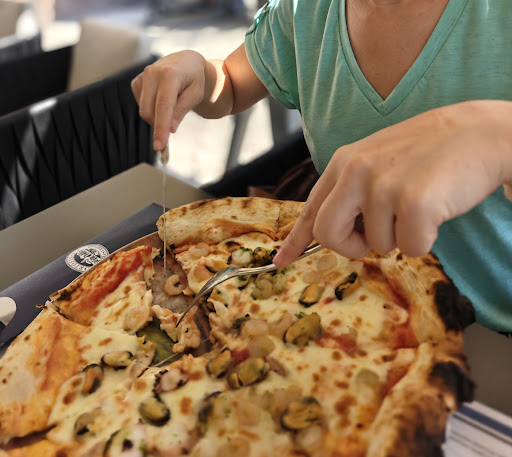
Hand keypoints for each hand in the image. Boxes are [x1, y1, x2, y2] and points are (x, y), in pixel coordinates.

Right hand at [131, 51, 206, 150]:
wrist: (186, 63)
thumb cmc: (194, 79)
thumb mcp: (196, 94)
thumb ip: (182, 110)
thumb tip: (169, 128)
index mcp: (169, 74)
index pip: (163, 106)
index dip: (160, 128)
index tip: (159, 146)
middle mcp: (151, 73)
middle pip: (149, 112)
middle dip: (160, 124)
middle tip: (174, 123)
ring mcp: (141, 76)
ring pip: (144, 111)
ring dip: (157, 116)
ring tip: (172, 103)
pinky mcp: (136, 82)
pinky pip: (141, 105)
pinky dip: (152, 109)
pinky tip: (162, 99)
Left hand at [273, 100, 511, 266]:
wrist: (480, 132)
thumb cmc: (429, 151)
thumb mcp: (377, 160)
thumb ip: (350, 190)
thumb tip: (331, 230)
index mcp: (344, 162)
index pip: (311, 208)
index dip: (295, 240)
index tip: (280, 261)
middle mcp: (356, 172)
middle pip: (328, 235)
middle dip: (351, 246)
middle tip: (376, 234)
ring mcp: (383, 186)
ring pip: (377, 246)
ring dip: (400, 235)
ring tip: (419, 202)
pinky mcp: (413, 203)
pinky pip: (410, 249)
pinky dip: (425, 239)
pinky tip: (436, 209)